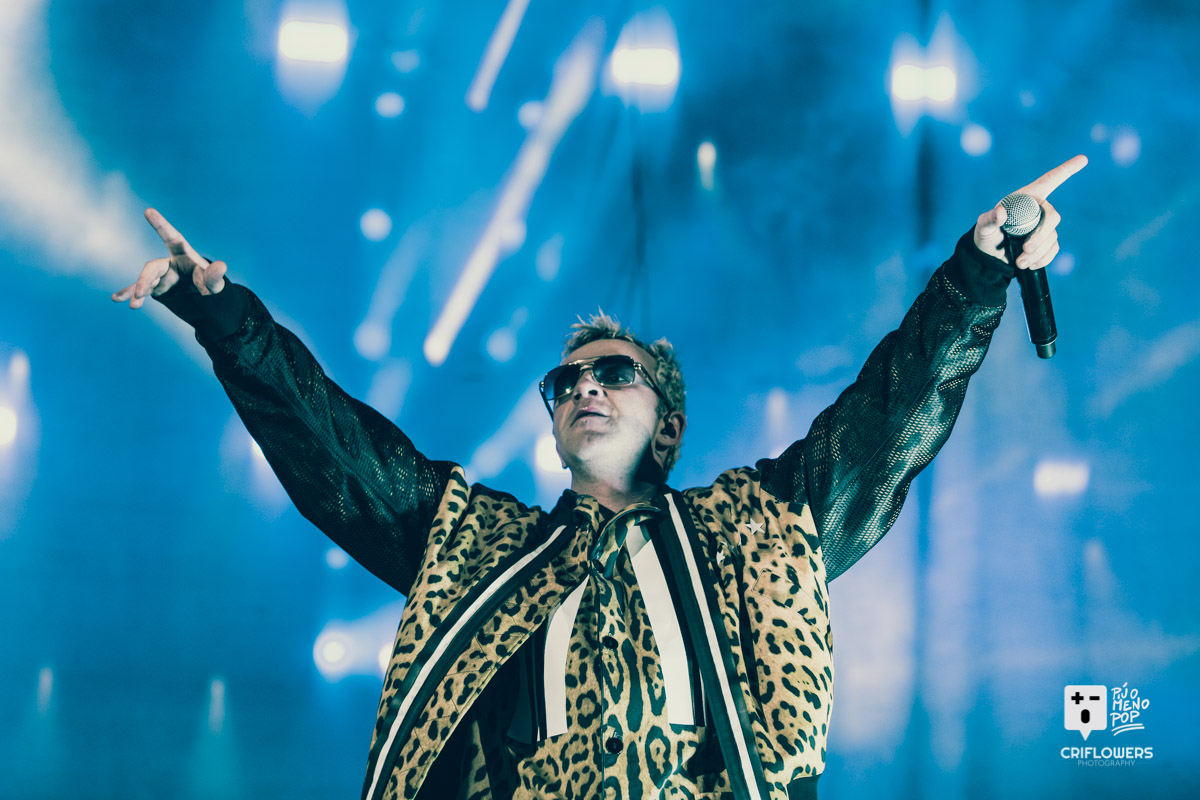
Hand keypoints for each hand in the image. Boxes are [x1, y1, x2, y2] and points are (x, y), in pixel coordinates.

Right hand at [111, 208, 226, 308]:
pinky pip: (139, 290)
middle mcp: (169, 263)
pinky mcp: (155, 287)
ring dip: (137, 290)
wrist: (204, 299)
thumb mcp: (215, 284)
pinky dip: (129, 293)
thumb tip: (222, 266)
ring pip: (145, 279)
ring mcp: (161, 275)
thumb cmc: (210, 285)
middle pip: (153, 266)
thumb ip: (215, 276)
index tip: (148, 210)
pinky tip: (117, 298)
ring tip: (134, 305)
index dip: (161, 225)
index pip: (172, 238)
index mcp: (184, 254)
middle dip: (145, 279)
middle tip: (141, 293)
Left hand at [973, 154, 1087, 269]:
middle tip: (1026, 248)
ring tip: (1020, 262)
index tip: (1083, 158)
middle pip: (1053, 217)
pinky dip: (1042, 259)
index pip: (1050, 180)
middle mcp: (1039, 210)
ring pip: (1052, 237)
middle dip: (1041, 234)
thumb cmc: (985, 235)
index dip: (1066, 170)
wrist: (989, 257)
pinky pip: (1053, 250)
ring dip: (1037, 252)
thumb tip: (1001, 213)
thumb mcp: (983, 226)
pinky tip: (1030, 265)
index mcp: (1026, 198)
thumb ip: (990, 219)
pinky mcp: (1046, 243)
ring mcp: (1044, 227)